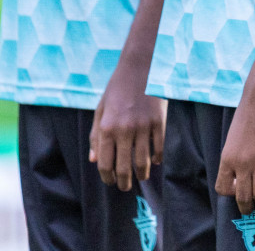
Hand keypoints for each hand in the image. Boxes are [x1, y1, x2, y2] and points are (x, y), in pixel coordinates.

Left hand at [89, 61, 164, 190]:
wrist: (140, 67)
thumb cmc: (117, 89)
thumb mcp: (101, 110)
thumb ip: (96, 136)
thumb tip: (94, 160)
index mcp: (107, 127)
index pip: (105, 163)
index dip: (107, 177)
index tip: (110, 181)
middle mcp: (124, 129)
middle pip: (124, 167)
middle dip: (124, 182)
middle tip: (125, 187)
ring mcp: (143, 126)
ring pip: (143, 161)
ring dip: (141, 174)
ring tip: (141, 177)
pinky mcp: (159, 122)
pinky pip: (159, 147)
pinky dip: (157, 158)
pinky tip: (154, 161)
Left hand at [216, 95, 254, 214]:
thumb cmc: (247, 116)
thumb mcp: (232, 139)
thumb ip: (234, 159)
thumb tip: (240, 178)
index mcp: (227, 158)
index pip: (223, 188)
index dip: (230, 194)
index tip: (238, 191)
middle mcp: (242, 164)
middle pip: (243, 197)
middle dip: (247, 208)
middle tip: (252, 210)